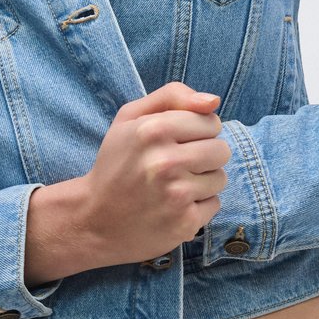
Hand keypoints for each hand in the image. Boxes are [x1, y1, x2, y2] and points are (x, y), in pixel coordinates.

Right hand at [79, 81, 231, 267]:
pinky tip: (173, 205)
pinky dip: (198, 204)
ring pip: (220, 178)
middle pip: (221, 150)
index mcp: (152, 130)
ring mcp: (176, 195)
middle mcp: (165, 162)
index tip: (178, 140)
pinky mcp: (185, 223)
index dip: (198, 130)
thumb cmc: (117, 162)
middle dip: (204, 154)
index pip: (211, 122)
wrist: (96, 219)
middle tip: (178, 163)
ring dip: (203, 180)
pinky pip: (214, 204)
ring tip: (174, 184)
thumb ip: (173, 95)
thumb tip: (213, 101)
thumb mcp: (131, 117)